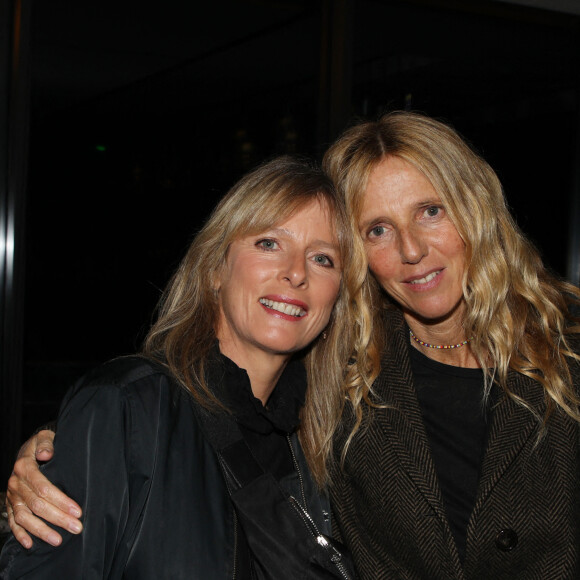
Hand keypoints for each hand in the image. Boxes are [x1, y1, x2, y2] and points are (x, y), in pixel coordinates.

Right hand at [6, 430, 82, 547]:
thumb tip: (46, 454)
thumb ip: (46, 444)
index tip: (77, 511)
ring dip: (41, 530)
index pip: (44, 489)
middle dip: (58, 518)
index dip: (61, 501)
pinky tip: (30, 544)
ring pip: (25, 517)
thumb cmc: (41, 444)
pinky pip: (12, 521)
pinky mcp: (10, 504)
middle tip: (76, 528)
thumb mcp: (44, 437)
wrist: (27, 448)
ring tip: (58, 540)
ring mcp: (12, 496)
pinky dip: (20, 533)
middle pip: (37, 505)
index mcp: (24, 467)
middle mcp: (16, 483)